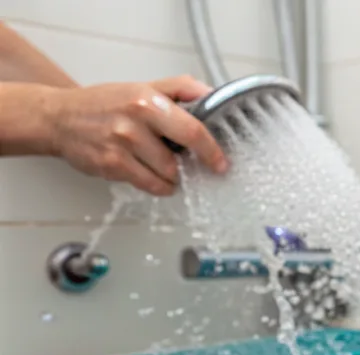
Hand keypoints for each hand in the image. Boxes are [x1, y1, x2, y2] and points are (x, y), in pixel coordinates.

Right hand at [44, 75, 227, 195]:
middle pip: (178, 159)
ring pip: (166, 175)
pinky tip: (154, 176)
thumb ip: (181, 89)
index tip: (221, 162)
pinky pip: (149, 185)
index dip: (211, 150)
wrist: (60, 118)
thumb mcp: (144, 86)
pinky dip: (158, 185)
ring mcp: (121, 146)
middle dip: (193, 167)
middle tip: (197, 167)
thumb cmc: (107, 103)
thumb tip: (215, 95)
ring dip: (172, 176)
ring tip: (164, 164)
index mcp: (147, 99)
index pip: (192, 129)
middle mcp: (134, 122)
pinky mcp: (112, 165)